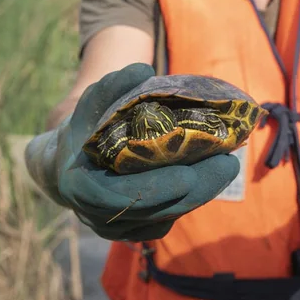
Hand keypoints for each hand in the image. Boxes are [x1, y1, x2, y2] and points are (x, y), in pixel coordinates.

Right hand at [25, 63, 239, 240]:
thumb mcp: (94, 101)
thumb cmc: (86, 126)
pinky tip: (213, 177)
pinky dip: (191, 200)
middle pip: (153, 210)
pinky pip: (167, 219)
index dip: (156, 188)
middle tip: (227, 164)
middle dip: (195, 190)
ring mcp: (116, 226)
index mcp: (80, 186)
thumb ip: (114, 86)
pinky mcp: (135, 229)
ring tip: (226, 165)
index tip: (188, 176)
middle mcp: (97, 215)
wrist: (72, 160)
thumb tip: (142, 70)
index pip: (119, 197)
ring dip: (199, 194)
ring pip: (165, 217)